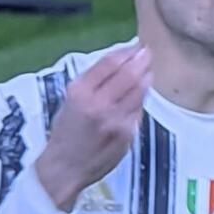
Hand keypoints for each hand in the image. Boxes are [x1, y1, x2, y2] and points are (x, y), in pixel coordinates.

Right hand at [35, 46, 151, 210]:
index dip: (126, 51)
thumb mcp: (70, 100)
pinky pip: (138, 110)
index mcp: (80, 92)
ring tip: (148, 70)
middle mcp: (98, 104)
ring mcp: (115, 120)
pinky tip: (141, 94)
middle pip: (128, 74)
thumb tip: (119, 63)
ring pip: (139, 91)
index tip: (135, 46)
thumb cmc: (66, 133)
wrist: (65, 167)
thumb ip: (93, 83)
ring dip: (146, 77)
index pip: (109, 63)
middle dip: (141, 60)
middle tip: (148, 53)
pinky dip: (141, 99)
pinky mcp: (127, 134)